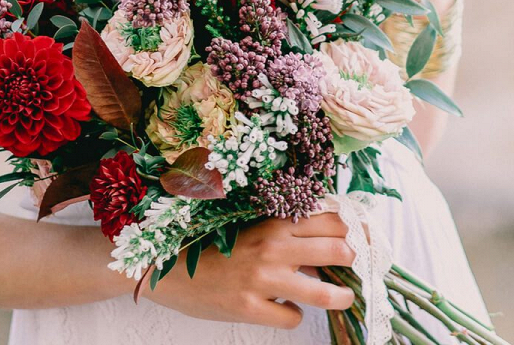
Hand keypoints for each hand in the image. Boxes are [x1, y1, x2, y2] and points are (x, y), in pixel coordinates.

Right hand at [146, 213, 354, 328]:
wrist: (168, 267)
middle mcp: (273, 246)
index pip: (329, 218)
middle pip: (337, 249)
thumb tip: (325, 235)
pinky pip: (292, 317)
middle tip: (358, 265)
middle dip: (354, 258)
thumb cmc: (212, 244)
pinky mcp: (250, 308)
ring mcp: (263, 279)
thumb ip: (284, 228)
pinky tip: (284, 309)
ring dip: (340, 297)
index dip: (355, 226)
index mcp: (273, 220)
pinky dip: (294, 315)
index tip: (367, 234)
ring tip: (344, 297)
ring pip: (323, 292)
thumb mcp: (249, 225)